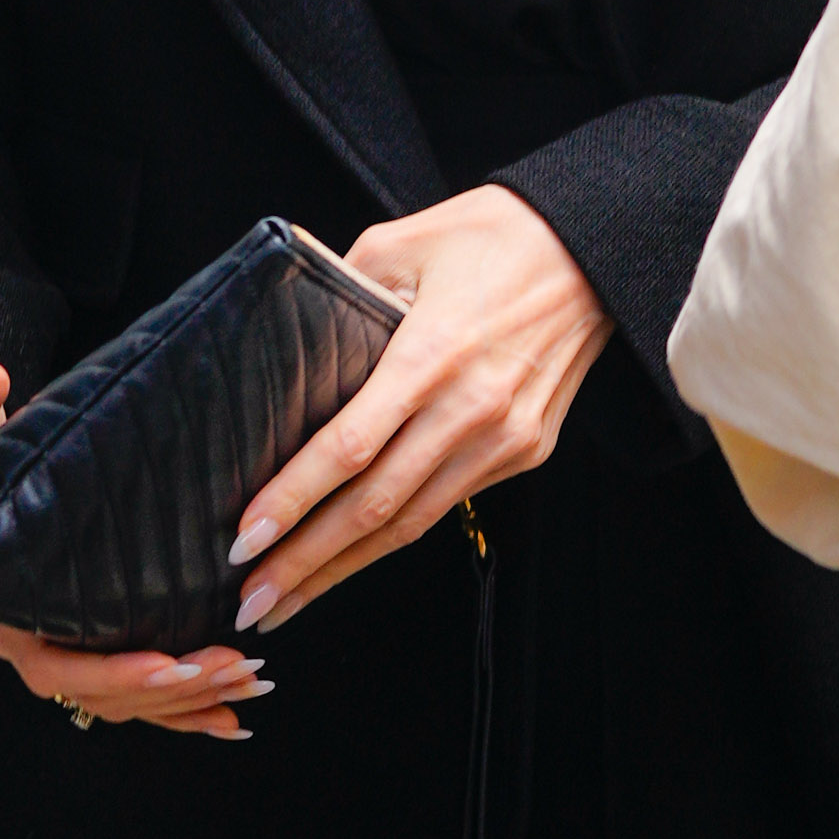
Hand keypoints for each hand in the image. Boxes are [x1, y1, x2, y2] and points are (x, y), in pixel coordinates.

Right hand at [0, 357, 277, 738]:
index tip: (171, 661)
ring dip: (185, 701)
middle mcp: (14, 634)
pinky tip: (230, 710)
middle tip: (238, 666)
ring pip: (117, 699)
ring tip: (251, 685)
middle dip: (170, 689)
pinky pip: (126, 689)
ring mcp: (43, 641)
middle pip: (96, 691)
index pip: (52, 660)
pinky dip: (176, 706)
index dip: (111, 670)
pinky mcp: (72, 635)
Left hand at [223, 186, 613, 633]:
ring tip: (290, 600)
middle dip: (305, 561)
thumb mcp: (403, 240)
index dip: (293, 499)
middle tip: (250, 603)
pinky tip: (356, 555)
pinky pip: (449, 502)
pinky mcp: (527, 450)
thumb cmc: (492, 235)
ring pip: (412, 522)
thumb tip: (291, 338)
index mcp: (432, 352)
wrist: (593, 249)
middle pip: (373, 506)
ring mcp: (504, 438)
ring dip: (345, 568)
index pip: (349, 447)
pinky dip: (397, 535)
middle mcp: (470, 408)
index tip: (245, 539)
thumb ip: (342, 288)